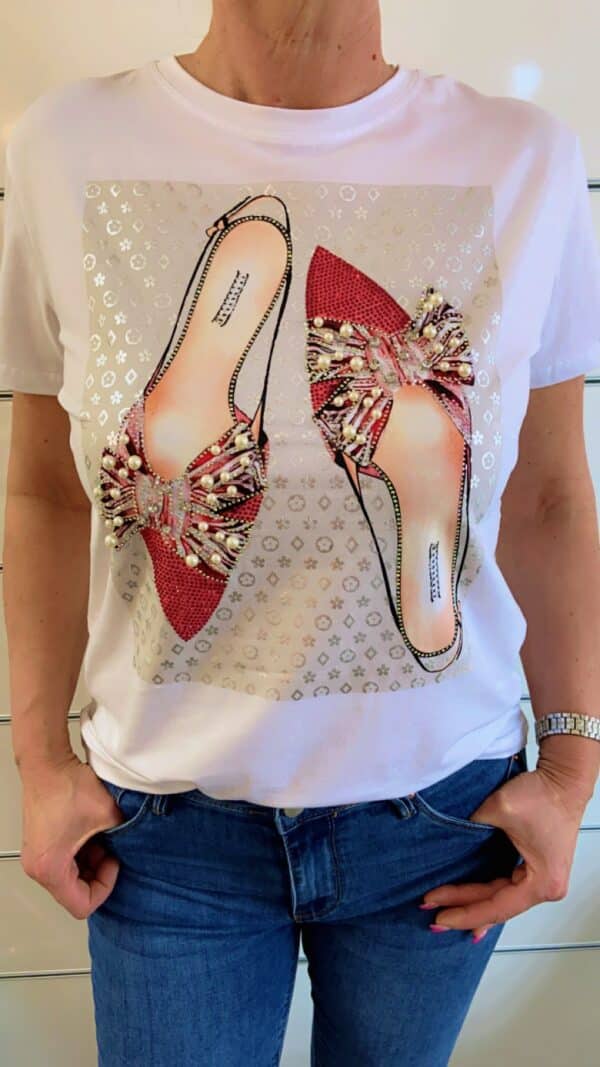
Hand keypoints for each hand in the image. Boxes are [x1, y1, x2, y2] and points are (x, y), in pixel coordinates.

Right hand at [18, 753, 126, 918]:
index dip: (105, 886)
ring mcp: (36, 856)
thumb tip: (138, 846)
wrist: (46, 762)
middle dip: (98, 873)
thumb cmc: (66, 786)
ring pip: (70, 877)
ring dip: (90, 862)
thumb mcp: (109, 815)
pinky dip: (81, 852)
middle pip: (74, 893)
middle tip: (111, 849)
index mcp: (50, 868)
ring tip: (101, 837)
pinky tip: (91, 832)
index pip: (81, 904)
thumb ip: (125, 837)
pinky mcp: (40, 844)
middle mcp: (37, 867)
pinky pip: (64, 862)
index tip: (114, 862)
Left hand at [420, 763, 589, 941]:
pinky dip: (488, 893)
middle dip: (464, 909)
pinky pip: (507, 887)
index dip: (465, 912)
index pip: (496, 907)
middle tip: (433, 914)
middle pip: (497, 905)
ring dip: (474, 903)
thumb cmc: (543, 795)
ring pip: (501, 898)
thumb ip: (471, 829)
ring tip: (445, 911)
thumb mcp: (498, 810)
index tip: (439, 915)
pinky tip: (471, 903)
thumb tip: (449, 841)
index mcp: (542, 882)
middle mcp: (547, 887)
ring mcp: (543, 879)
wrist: (563, 779)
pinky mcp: (537, 868)